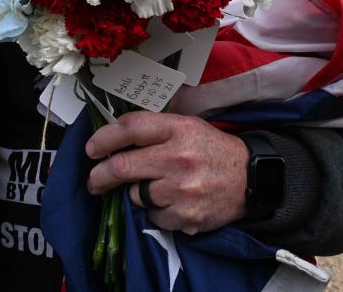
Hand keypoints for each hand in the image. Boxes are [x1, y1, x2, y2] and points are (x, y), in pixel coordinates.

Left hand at [86, 111, 248, 234]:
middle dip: (100, 176)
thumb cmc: (212, 150)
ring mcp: (182, 188)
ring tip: (152, 188)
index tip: (91, 149)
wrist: (251, 178)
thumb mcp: (188, 126)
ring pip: (135, 195)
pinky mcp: (186, 214)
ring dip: (135, 193)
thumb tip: (114, 136)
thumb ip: (155, 128)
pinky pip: (153, 216)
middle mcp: (178, 157)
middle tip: (94, 181)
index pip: (130, 128)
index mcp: (178, 129)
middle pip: (122, 167)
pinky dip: (156, 212)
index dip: (103, 138)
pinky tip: (171, 202)